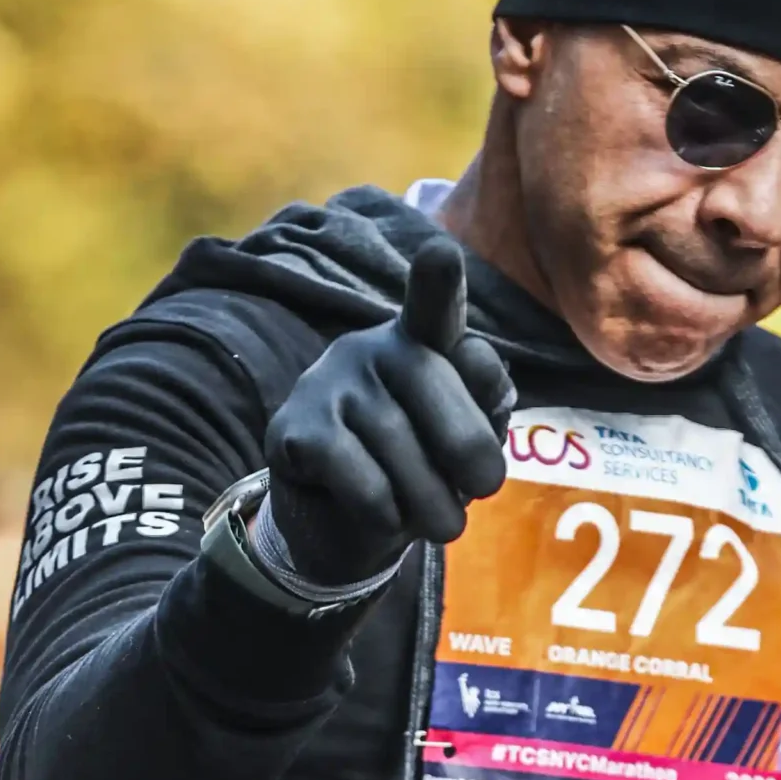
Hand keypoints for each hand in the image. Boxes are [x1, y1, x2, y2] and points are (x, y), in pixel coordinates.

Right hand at [264, 233, 513, 584]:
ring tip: (439, 521)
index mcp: (421, 341)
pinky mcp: (295, 431)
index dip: (437, 283)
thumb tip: (484, 368)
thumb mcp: (462, 441)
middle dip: (471, 450)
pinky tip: (383, 515)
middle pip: (431, 383)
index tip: (440, 255)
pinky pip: (364, 484)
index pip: (432, 309)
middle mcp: (370, 348)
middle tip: (483, 490)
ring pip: (400, 447)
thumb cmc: (417, 469)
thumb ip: (485, 403)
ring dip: (434, 502)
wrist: (340, 524)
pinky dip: (387, 515)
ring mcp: (327, 384)